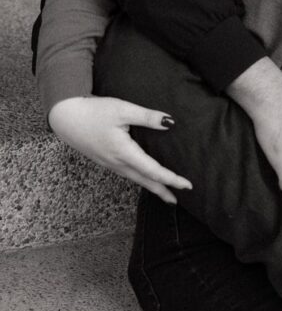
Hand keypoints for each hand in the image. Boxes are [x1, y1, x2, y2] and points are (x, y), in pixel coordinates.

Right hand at [48, 96, 192, 203]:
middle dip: (163, 191)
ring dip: (152, 186)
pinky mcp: (105, 160)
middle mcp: (118, 163)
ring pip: (136, 179)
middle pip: (145, 181)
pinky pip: (127, 174)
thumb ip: (147, 117)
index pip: (153, 171)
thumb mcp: (123, 110)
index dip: (171, 179)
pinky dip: (140, 179)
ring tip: (165, 193)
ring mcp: (110, 163)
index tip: (187, 185)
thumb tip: (170, 122)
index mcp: (124, 153)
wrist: (65, 117)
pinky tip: (143, 177)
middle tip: (178, 200)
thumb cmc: (93, 112)